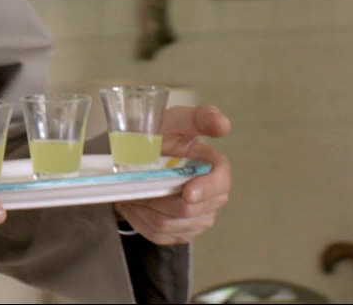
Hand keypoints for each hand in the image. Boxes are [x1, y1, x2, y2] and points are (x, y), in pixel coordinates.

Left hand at [113, 104, 231, 244]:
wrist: (139, 153)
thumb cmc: (162, 135)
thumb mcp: (177, 120)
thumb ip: (200, 118)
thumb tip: (222, 123)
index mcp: (215, 167)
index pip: (221, 182)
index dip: (206, 189)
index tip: (187, 192)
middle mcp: (213, 196)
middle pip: (190, 210)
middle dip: (160, 199)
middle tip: (135, 184)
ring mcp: (199, 216)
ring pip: (171, 224)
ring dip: (145, 209)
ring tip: (130, 192)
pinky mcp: (182, 231)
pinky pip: (160, 235)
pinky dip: (140, 221)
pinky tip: (132, 205)